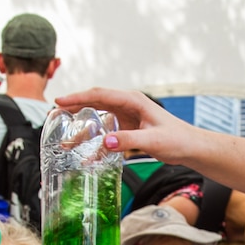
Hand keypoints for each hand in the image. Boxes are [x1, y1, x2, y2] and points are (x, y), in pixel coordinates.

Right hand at [55, 88, 195, 163]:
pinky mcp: (128, 129)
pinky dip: (94, 138)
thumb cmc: (177, 139)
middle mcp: (128, 105)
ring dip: (82, 124)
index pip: (99, 95)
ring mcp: (127, 116)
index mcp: (133, 100)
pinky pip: (106, 130)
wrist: (190, 147)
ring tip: (64, 134)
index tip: (60, 101)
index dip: (78, 97)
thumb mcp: (152, 141)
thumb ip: (128, 141)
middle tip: (54, 115)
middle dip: (73, 107)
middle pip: (94, 102)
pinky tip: (85, 149)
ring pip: (98, 117)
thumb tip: (105, 142)